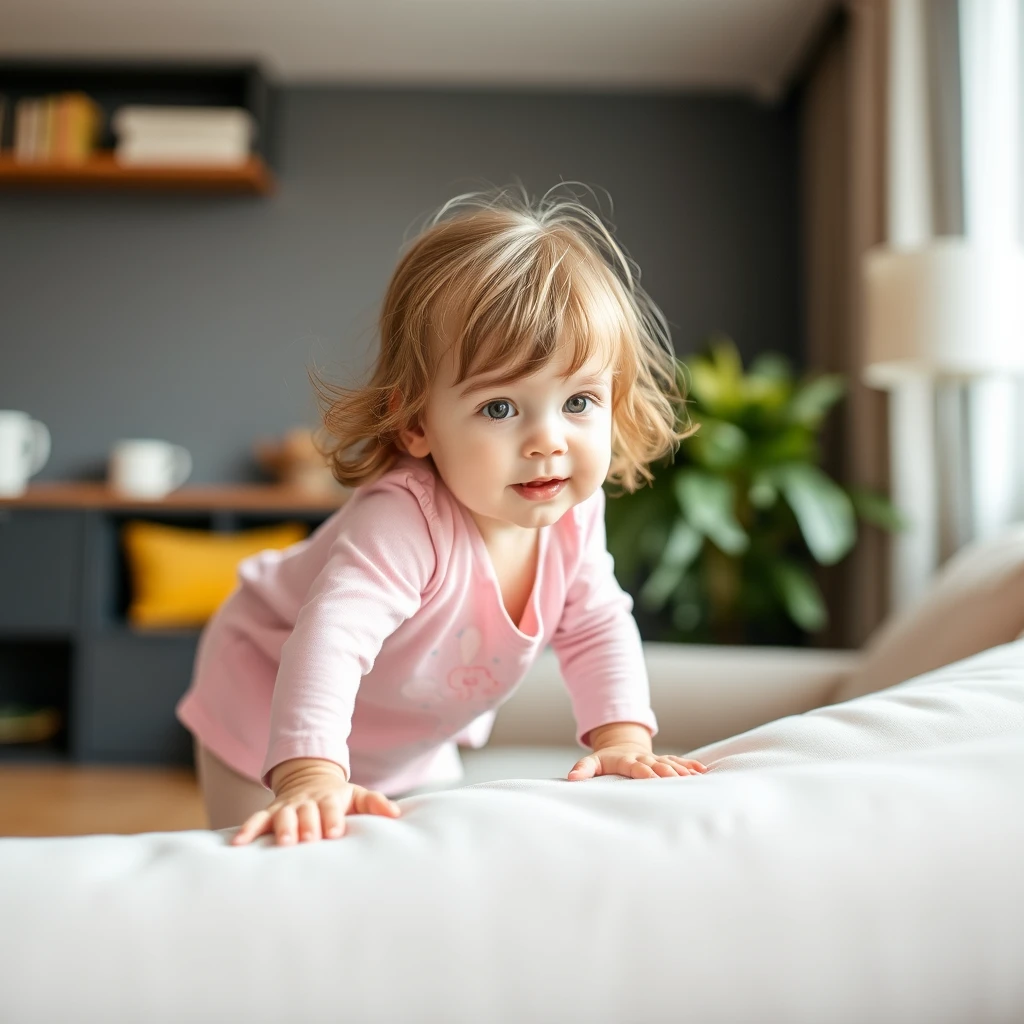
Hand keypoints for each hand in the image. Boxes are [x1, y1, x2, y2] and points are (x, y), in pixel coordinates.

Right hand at [231, 765, 400, 845]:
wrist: (309, 778)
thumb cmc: (338, 797)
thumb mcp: (358, 795)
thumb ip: (376, 803)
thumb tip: (397, 814)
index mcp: (328, 798)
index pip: (331, 808)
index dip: (333, 818)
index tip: (335, 832)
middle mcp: (306, 802)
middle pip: (306, 812)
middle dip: (307, 825)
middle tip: (309, 839)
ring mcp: (287, 807)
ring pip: (282, 815)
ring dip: (281, 828)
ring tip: (281, 843)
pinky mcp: (270, 813)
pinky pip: (256, 821)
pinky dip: (246, 831)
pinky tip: (237, 845)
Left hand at [568, 743, 707, 780]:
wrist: (620, 746)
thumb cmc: (605, 760)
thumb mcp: (592, 762)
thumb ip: (583, 769)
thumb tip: (572, 778)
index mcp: (627, 760)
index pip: (637, 767)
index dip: (645, 772)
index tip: (653, 778)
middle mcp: (643, 758)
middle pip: (658, 765)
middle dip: (668, 772)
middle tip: (681, 781)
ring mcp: (655, 759)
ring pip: (671, 764)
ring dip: (683, 770)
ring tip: (696, 777)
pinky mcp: (663, 761)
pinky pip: (679, 762)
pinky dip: (690, 766)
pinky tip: (703, 772)